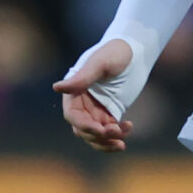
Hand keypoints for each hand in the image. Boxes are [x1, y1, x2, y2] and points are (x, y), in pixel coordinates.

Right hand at [52, 38, 134, 152]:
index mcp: (75, 91)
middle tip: (117, 131)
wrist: (136, 50)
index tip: (101, 129)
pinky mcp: (110, 113)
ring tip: (122, 142)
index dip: (84, 126)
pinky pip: (109, 132)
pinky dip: (117, 136)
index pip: (72, 116)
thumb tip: (57, 88)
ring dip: (106, 142)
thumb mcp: (99, 63)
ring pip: (95, 135)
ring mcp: (96, 110)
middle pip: (83, 130)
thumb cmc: (115, 52)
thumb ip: (81, 78)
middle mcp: (82, 103)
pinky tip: (128, 127)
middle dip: (99, 135)